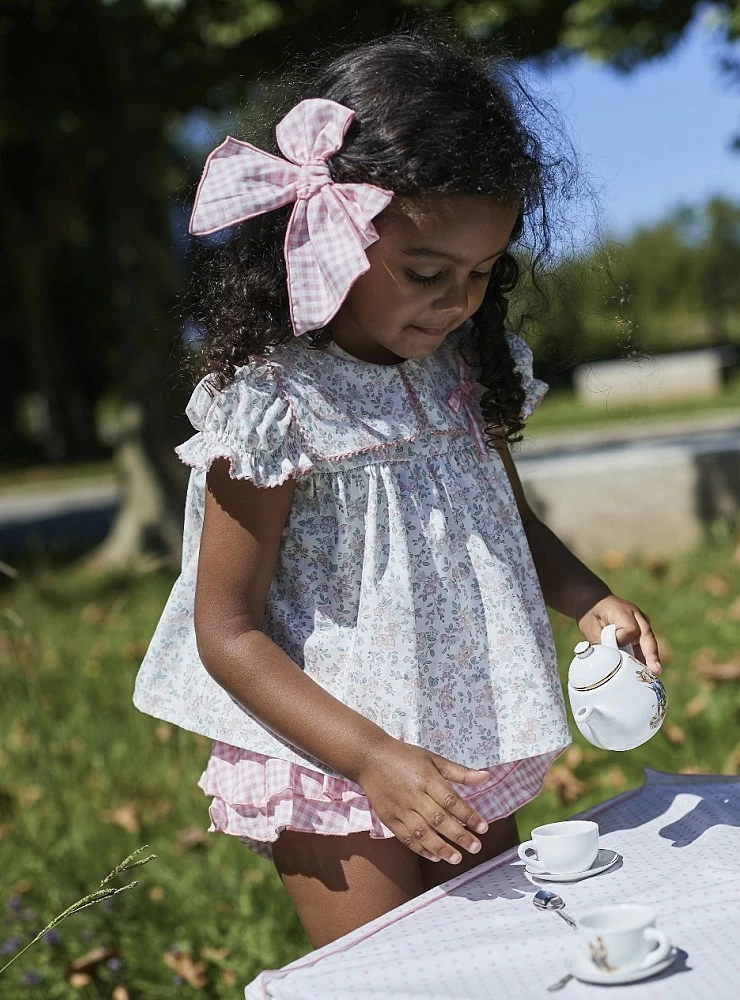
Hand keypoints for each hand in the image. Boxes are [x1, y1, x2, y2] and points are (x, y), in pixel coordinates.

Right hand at [355, 737, 490, 863]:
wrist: (370, 757)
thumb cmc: (405, 757)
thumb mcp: (433, 758)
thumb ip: (459, 772)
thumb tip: (486, 777)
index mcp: (427, 778)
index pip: (451, 801)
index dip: (469, 816)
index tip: (483, 828)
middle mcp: (414, 795)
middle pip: (439, 819)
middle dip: (459, 835)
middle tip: (476, 847)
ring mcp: (400, 809)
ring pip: (422, 832)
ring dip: (441, 847)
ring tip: (457, 858)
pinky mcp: (388, 818)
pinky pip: (405, 837)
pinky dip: (420, 848)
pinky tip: (434, 856)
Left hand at [578, 594, 660, 674]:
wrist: (594, 604)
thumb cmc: (591, 615)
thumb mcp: (590, 628)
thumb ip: (600, 643)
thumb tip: (605, 662)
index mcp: (622, 611)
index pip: (630, 629)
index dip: (622, 640)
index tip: (612, 645)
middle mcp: (637, 616)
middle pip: (647, 636)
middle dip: (651, 654)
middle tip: (655, 670)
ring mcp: (642, 623)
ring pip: (649, 642)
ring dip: (651, 658)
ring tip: (654, 673)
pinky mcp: (642, 632)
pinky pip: (646, 646)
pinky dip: (646, 657)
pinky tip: (647, 671)